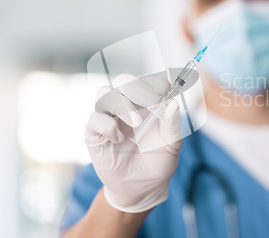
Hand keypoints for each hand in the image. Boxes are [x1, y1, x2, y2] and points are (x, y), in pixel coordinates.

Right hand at [85, 74, 182, 212]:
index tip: (166, 89)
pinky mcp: (95, 134)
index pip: (147, 82)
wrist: (143, 188)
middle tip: (151, 102)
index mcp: (146, 103)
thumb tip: (173, 103)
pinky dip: (108, 126)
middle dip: (137, 87)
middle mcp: (126, 106)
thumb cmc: (158, 161)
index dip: (155, 82)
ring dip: (122, 104)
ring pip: (105, 94)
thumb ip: (172, 123)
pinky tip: (119, 139)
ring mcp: (109, 118)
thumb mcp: (172, 143)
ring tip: (136, 123)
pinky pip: (95, 119)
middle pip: (123, 81)